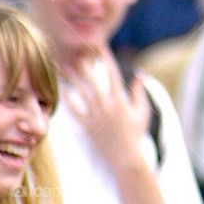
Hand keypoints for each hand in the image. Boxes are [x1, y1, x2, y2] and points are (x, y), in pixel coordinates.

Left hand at [62, 49, 150, 170]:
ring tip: (64, 64)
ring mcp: (96, 115)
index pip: (111, 72)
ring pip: (81, 91)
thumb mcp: (142, 112)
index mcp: (121, 99)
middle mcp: (107, 105)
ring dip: (72, 76)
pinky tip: (61, 88)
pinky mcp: (87, 125)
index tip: (98, 45)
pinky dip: (68, 98)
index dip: (104, 57)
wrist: (126, 157)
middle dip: (84, 62)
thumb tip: (140, 73)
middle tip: (75, 49)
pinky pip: (74, 109)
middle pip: (92, 78)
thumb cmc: (135, 134)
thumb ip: (139, 91)